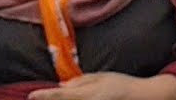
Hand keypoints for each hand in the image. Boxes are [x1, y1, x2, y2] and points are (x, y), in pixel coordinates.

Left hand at [27, 72, 175, 99]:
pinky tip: (73, 99)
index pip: (62, 95)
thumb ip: (81, 81)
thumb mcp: (102, 77)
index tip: (31, 96)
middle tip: (35, 98)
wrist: (143, 97)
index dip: (45, 96)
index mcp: (88, 94)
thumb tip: (62, 85)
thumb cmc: (123, 85)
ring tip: (57, 99)